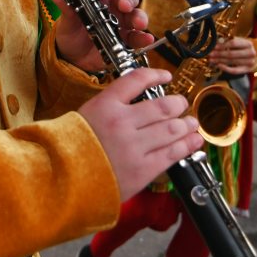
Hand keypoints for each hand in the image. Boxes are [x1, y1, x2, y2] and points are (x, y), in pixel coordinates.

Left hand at [54, 0, 151, 71]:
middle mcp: (113, 7)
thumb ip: (66, 8)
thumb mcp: (67, 21)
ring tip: (138, 23)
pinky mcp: (126, 41)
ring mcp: (122, 24)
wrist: (72, 58)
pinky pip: (137, 38)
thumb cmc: (71, 33)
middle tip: (123, 5)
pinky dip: (143, 38)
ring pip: (135, 15)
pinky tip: (146, 38)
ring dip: (139, 17)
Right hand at [77, 68, 203, 200]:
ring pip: (172, 129)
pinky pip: (172, 154)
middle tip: (182, 103)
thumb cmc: (72, 149)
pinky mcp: (142, 170)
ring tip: (191, 122)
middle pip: (162, 105)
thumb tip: (140, 102)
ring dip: (187, 123)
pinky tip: (194, 140)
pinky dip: (187, 145)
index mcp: (106, 105)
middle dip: (178, 103)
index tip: (166, 76)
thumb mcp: (87, 115)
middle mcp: (122, 123)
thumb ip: (113, 106)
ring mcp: (134, 147)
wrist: (62, 181)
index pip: (137, 80)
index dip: (156, 75)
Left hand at [207, 37, 255, 73]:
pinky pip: (235, 71)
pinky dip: (226, 68)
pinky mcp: (247, 70)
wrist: (254, 57)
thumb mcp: (238, 41)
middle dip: (219, 54)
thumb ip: (228, 41)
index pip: (233, 43)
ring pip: (232, 62)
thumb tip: (218, 41)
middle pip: (232, 54)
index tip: (213, 46)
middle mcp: (251, 53)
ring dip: (220, 61)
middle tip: (210, 54)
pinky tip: (218, 65)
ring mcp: (250, 62)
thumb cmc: (243, 47)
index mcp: (248, 43)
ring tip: (211, 59)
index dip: (222, 45)